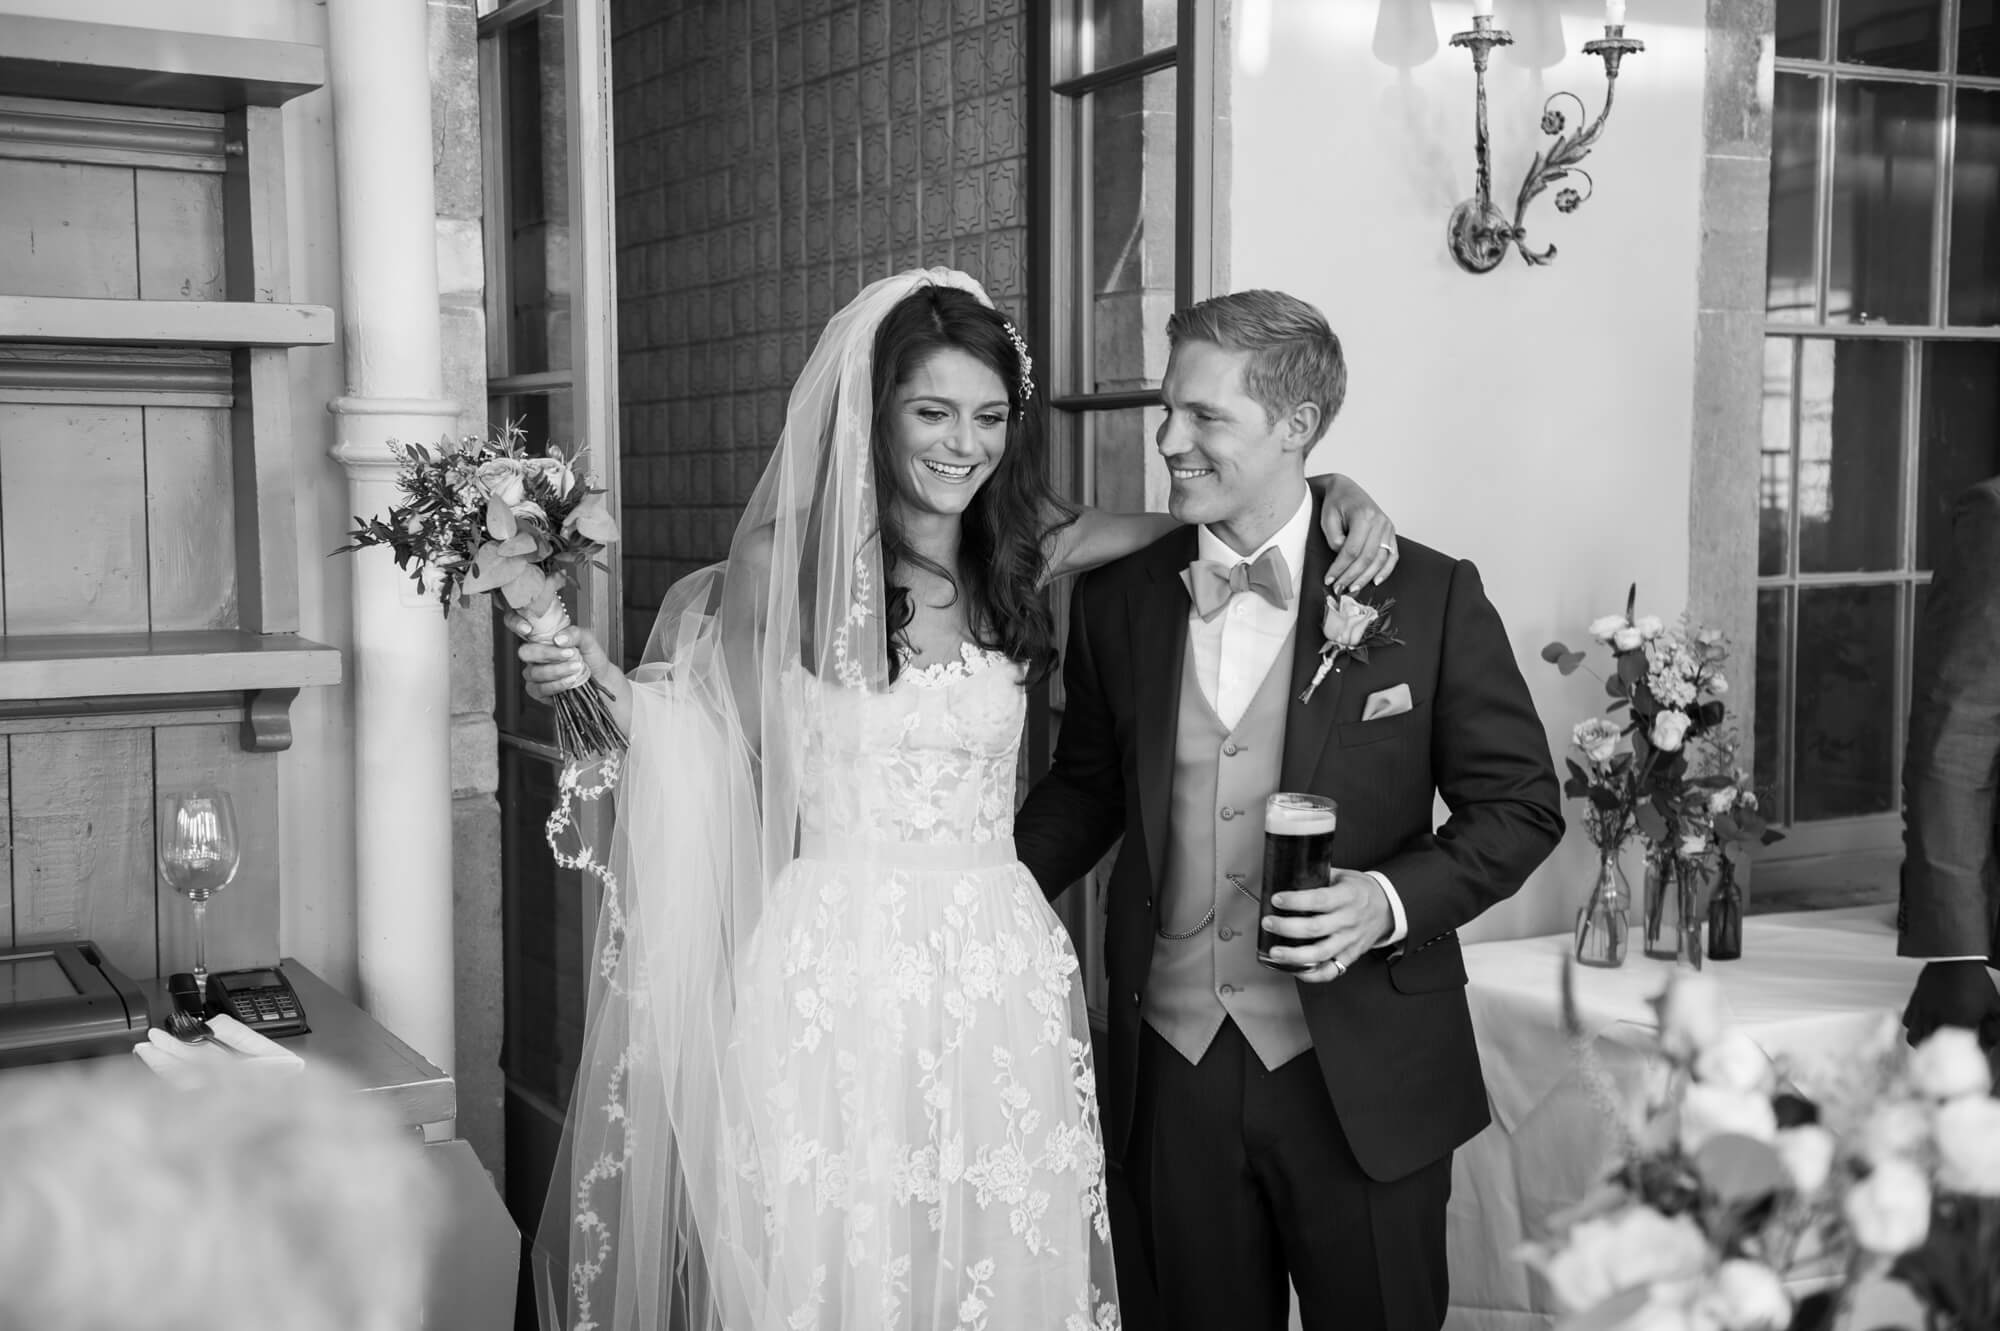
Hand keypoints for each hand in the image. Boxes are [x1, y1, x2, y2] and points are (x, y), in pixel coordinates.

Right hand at [503, 612, 618, 703]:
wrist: (602, 681)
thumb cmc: (592, 658)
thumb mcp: (587, 640)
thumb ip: (574, 634)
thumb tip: (557, 638)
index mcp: (542, 638)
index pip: (517, 625)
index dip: (515, 623)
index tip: (527, 628)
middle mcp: (535, 656)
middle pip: (525, 653)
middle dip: (546, 653)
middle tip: (569, 654)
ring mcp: (535, 674)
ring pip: (533, 672)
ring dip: (556, 670)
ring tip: (576, 668)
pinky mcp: (539, 692)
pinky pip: (538, 689)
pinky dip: (556, 685)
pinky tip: (570, 680)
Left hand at [1263, 869, 1392, 982]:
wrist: (1388, 908)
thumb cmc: (1361, 891)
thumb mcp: (1343, 875)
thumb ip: (1318, 877)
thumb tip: (1288, 876)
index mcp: (1348, 896)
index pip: (1319, 899)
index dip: (1296, 900)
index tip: (1277, 899)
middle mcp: (1349, 920)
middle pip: (1315, 928)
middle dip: (1287, 927)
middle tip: (1268, 923)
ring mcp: (1349, 940)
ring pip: (1320, 953)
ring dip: (1294, 955)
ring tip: (1275, 952)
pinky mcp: (1350, 956)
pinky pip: (1331, 971)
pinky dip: (1312, 975)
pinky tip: (1295, 970)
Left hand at [1319, 474, 1398, 593]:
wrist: (1346, 489)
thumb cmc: (1335, 503)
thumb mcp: (1328, 518)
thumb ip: (1335, 539)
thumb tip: (1343, 559)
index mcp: (1364, 516)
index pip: (1352, 549)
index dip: (1340, 568)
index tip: (1329, 579)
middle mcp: (1380, 522)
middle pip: (1367, 557)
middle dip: (1352, 576)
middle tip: (1339, 589)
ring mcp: (1388, 527)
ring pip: (1380, 559)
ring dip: (1366, 577)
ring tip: (1353, 588)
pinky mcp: (1391, 533)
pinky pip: (1392, 555)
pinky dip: (1386, 570)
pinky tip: (1375, 581)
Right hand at [1903, 960, 1999, 1046]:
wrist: (1953, 957)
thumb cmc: (1975, 981)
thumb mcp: (1994, 1004)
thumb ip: (1996, 1027)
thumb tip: (1993, 1042)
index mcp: (1958, 1023)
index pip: (1960, 1050)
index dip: (1970, 1054)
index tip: (1976, 1052)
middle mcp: (1936, 1019)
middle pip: (1931, 1049)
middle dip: (1941, 1055)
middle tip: (1951, 1054)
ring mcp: (1923, 1011)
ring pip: (1914, 1038)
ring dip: (1924, 1044)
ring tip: (1933, 1044)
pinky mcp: (1915, 1002)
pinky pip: (1907, 1022)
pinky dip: (1914, 1028)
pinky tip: (1924, 1026)